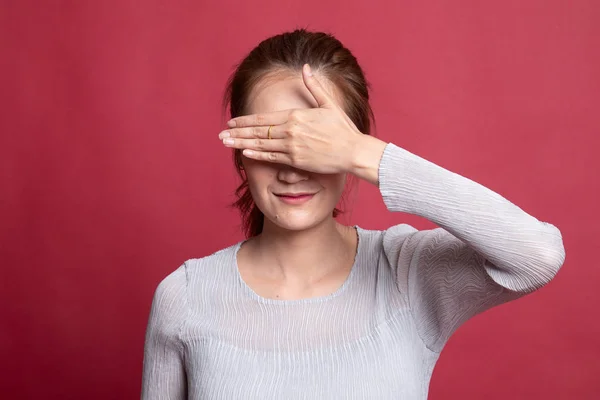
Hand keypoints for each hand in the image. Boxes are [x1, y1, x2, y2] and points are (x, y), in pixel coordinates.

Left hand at [219, 64, 365, 174]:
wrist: (353, 151)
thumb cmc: (343, 129)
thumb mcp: (328, 104)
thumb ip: (313, 86)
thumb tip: (305, 67)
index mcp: (295, 115)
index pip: (263, 118)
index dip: (245, 120)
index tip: (232, 121)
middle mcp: (290, 130)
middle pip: (257, 131)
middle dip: (237, 132)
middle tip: (220, 134)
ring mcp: (292, 146)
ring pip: (261, 144)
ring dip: (241, 143)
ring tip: (226, 143)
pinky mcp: (296, 161)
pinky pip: (272, 157)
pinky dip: (257, 155)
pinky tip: (244, 153)